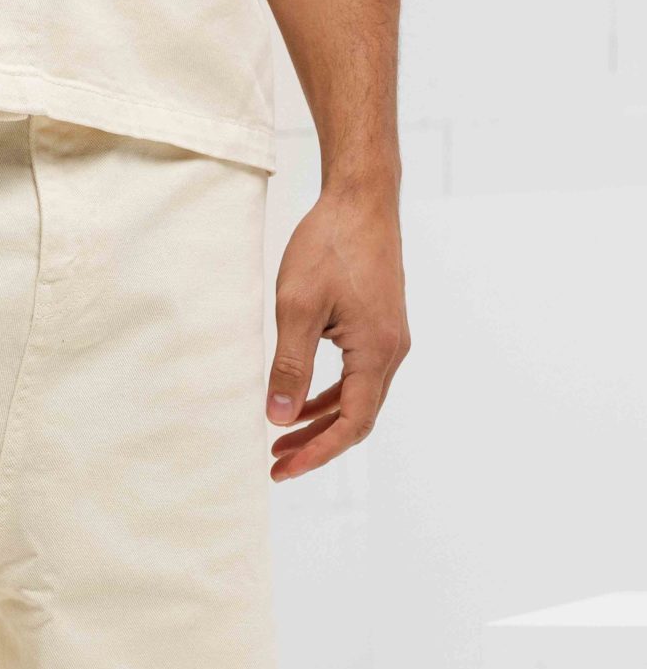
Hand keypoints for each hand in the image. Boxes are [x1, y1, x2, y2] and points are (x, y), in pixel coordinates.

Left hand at [266, 185, 410, 480]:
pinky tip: (298, 405)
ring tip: (280, 442)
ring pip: (356, 400)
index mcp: (377, 351)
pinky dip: (327, 398)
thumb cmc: (330, 244)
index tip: (282, 470)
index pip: (351, 422)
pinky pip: (356, 378)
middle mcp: (391, 351)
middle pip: (357, 419)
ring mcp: (389, 340)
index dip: (317, 452)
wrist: (360, 199)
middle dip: (317, 446)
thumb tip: (279, 418)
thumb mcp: (297, 307)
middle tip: (276, 466)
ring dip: (319, 424)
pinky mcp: (378, 328)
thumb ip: (289, 366)